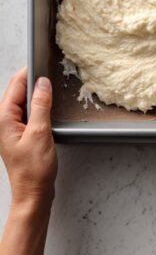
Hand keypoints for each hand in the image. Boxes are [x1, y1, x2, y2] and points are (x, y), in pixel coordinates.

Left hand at [0, 70, 56, 207]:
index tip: (44, 60)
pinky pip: (28, 111)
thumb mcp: (40, 132)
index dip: (29, 71)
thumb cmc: (33, 169)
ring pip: (24, 101)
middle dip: (33, 80)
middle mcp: (4, 122)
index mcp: (4, 119)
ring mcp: (12, 128)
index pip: (15, 85)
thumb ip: (40, 105)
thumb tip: (42, 82)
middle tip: (51, 70)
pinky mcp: (20, 134)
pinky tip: (48, 105)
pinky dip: (38, 105)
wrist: (33, 194)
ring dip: (36, 93)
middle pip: (18, 91)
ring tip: (52, 86)